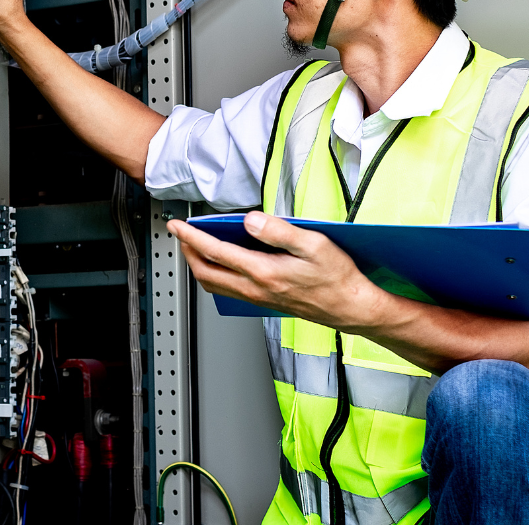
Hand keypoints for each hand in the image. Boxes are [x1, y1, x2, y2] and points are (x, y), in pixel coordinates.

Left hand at [167, 210, 388, 329]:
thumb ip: (279, 231)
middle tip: (180, 234)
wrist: (351, 307)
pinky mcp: (263, 302)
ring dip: (199, 265)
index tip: (177, 225)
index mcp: (264, 272)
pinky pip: (228, 290)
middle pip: (206, 272)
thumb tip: (249, 220)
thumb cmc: (337, 277)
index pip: (216, 252)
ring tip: (195, 246)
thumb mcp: (314, 244)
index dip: (191, 237)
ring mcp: (258, 298)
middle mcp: (256, 289)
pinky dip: (215, 275)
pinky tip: (222, 263)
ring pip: (214, 284)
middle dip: (188, 252)